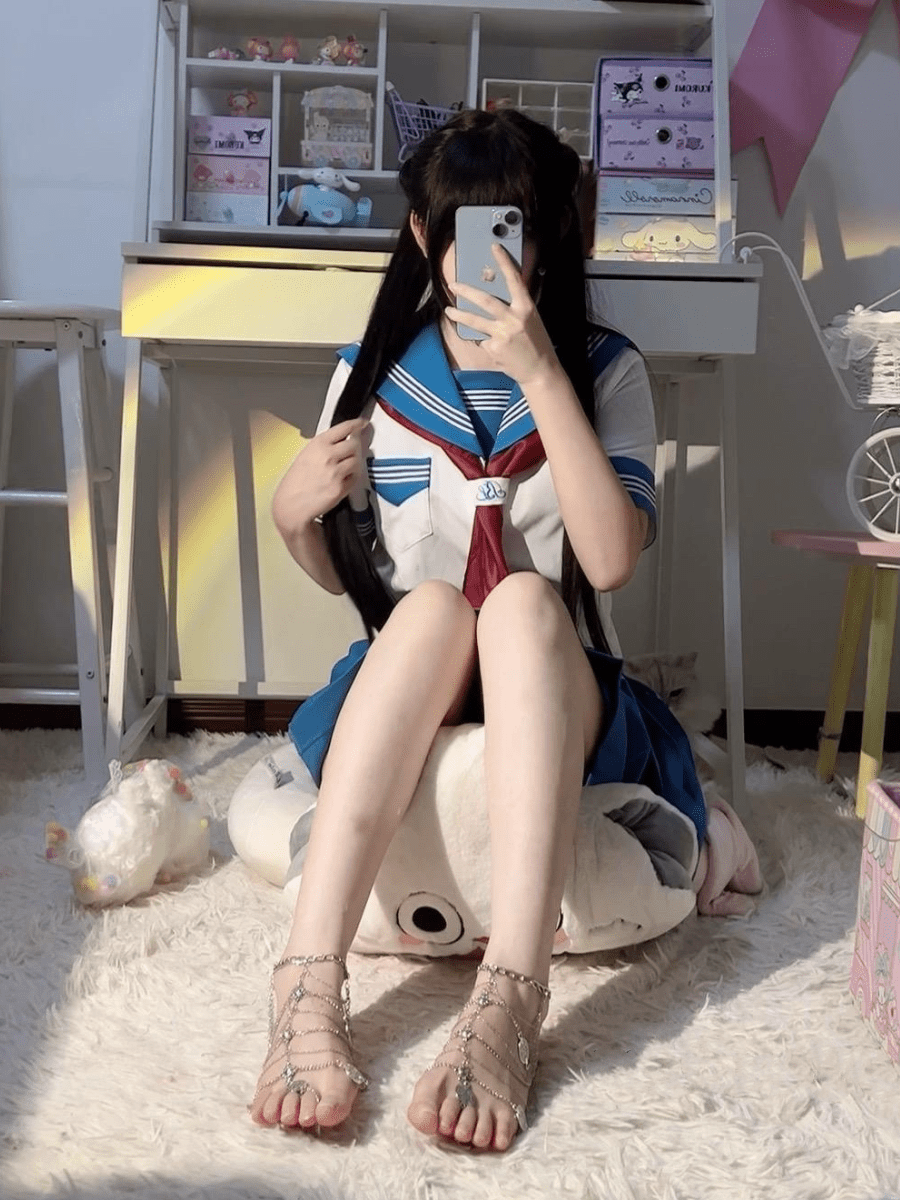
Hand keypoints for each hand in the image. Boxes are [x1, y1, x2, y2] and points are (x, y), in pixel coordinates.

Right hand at [272, 417, 370, 535]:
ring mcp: (336, 472)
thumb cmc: (296, 481)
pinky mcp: (341, 487)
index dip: (356, 424)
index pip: (344, 428)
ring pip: (357, 461)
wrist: (291, 504)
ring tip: (342, 469)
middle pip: (355, 444)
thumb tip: (344, 441)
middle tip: (351, 452)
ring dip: (353, 464)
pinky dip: (351, 478)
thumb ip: (325, 446)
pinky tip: (340, 480)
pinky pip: (355, 478)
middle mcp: (328, 455)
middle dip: (355, 448)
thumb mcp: (306, 455)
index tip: (362, 423)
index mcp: (318, 444)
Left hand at [445, 243, 561, 388]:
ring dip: (459, 315)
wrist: (540, 370)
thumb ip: (514, 307)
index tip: (494, 247)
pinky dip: (482, 341)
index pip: (514, 279)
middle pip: (485, 300)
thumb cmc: (536, 342)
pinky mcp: (494, 349)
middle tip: (453, 285)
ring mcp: (502, 335)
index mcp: (526, 308)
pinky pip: (481, 340)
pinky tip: (491, 346)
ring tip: (449, 311)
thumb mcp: (530, 319)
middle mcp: (514, 319)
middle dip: (466, 291)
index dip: (504, 262)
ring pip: (474, 321)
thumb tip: (493, 296)